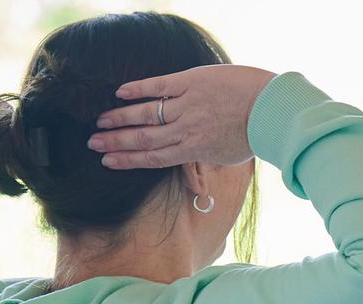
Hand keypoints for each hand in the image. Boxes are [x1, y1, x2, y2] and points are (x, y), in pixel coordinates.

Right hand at [91, 65, 277, 169]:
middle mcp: (184, 131)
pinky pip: (158, 86)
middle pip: (143, 138)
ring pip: (145, 115)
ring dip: (119, 118)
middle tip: (93, 144)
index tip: (108, 162)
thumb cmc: (253, 133)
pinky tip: (120, 93)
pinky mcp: (190, 82)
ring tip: (99, 122)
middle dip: (115, 142)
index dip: (129, 160)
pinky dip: (138, 89)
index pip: (154, 158)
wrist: (270, 108)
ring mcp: (186, 106)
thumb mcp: (227, 155)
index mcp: (193, 151)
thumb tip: (196, 162)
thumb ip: (206, 156)